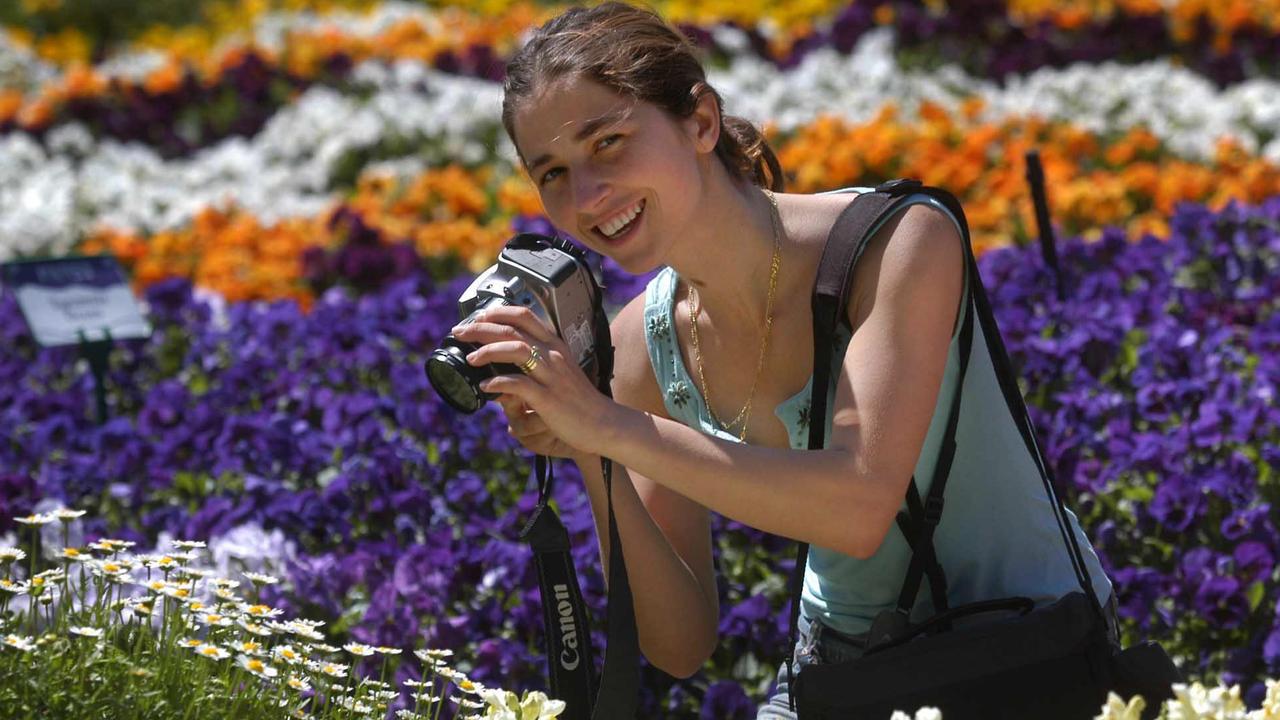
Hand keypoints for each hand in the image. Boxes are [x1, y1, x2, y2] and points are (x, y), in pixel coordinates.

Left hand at [451, 305, 622, 457]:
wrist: (604, 423)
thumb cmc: (580, 401)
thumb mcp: (561, 372)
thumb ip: (538, 363)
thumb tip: (508, 363)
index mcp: (555, 346)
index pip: (525, 315)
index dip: (498, 312)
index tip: (478, 317)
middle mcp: (553, 356)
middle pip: (513, 330)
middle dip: (481, 328)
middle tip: (460, 332)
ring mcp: (551, 376)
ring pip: (515, 350)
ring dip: (488, 351)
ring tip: (471, 358)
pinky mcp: (548, 398)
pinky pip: (518, 384)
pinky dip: (498, 383)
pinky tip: (486, 388)